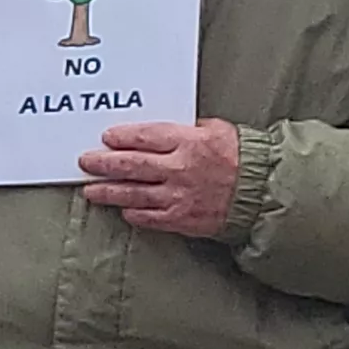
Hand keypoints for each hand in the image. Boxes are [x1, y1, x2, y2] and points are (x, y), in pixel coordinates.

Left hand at [78, 120, 242, 239]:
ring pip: (134, 194)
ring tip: (91, 191)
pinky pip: (150, 217)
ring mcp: (178, 196)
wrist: (262, 194)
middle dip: (104, 164)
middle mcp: (179, 169)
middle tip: (86, 162)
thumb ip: (188, 129)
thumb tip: (164, 131)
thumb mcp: (217, 130)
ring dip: (109, 192)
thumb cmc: (242, 157)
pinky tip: (123, 210)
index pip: (145, 138)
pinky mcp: (182, 219)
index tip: (106, 138)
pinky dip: (134, 214)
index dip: (122, 137)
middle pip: (131, 165)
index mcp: (188, 142)